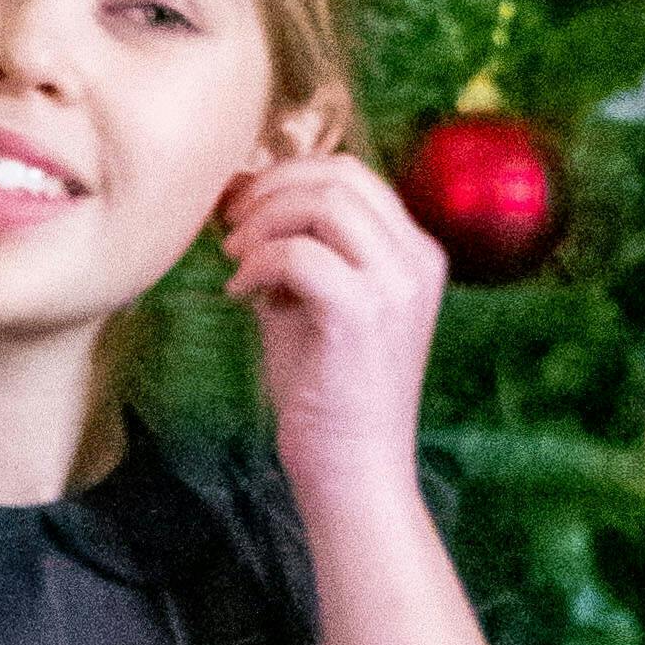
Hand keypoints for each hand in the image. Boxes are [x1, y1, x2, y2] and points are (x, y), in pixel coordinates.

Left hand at [219, 140, 443, 519]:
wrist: (353, 470)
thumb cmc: (326, 395)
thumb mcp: (310, 308)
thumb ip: (294, 256)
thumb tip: (241, 206)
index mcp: (414, 252)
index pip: (353, 175)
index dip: (287, 176)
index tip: (239, 207)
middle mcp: (416, 259)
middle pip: (340, 175)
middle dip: (270, 189)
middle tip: (228, 226)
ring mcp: (396, 284)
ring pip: (323, 202)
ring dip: (262, 222)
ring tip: (232, 260)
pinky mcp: (362, 314)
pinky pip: (300, 253)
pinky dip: (257, 263)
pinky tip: (238, 294)